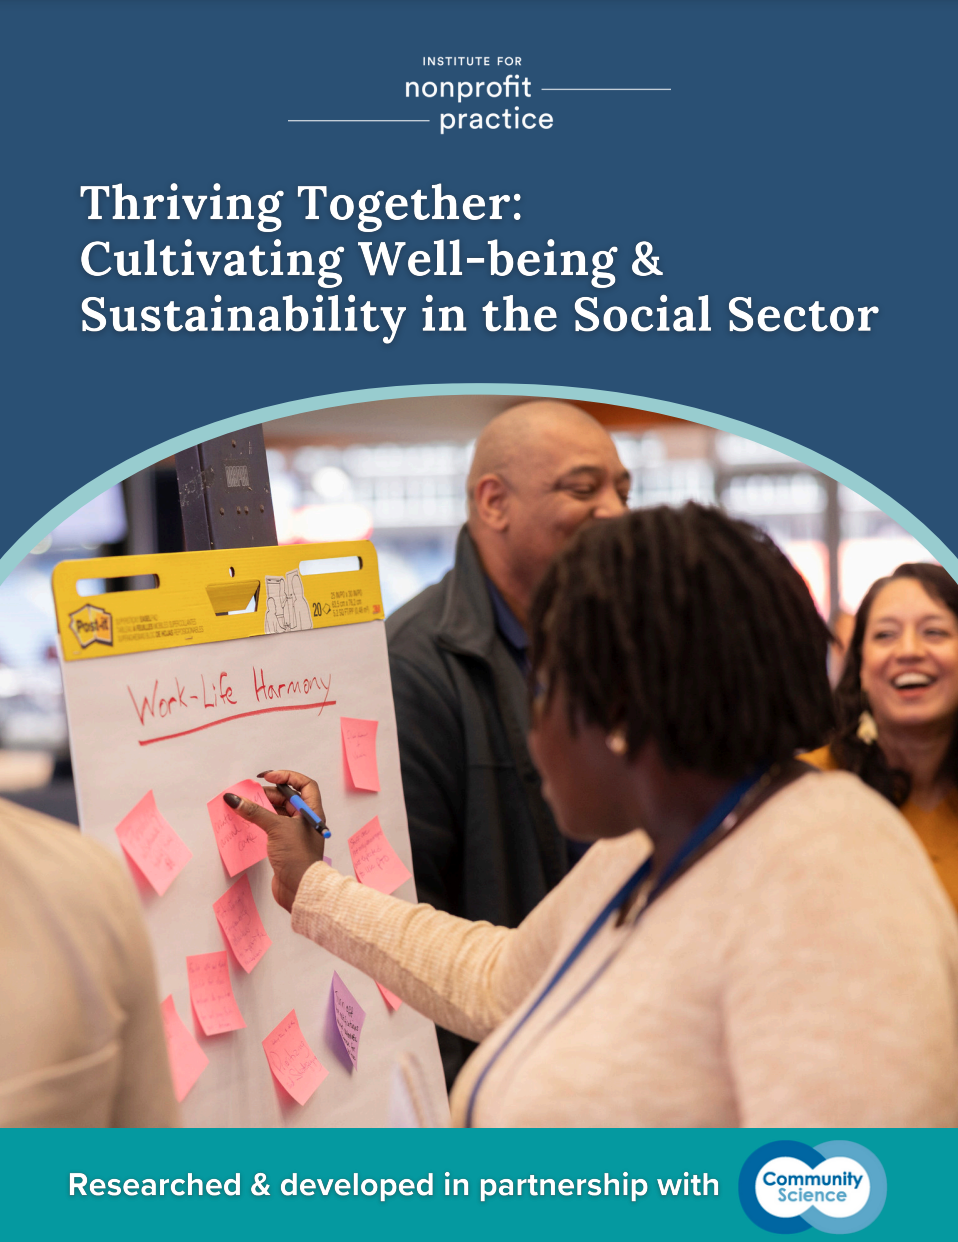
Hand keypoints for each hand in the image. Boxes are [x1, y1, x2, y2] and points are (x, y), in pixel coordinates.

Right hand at [224, 769, 326, 911]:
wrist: (300, 889)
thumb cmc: (297, 856)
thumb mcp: (277, 828)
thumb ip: (255, 812)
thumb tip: (235, 799)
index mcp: (312, 812)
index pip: (305, 785)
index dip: (287, 777)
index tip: (269, 777)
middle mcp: (305, 821)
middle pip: (289, 798)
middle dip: (270, 793)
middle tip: (251, 793)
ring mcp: (295, 834)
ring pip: (279, 813)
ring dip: (263, 807)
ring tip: (246, 805)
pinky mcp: (284, 846)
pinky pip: (272, 827)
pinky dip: (261, 822)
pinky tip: (248, 821)